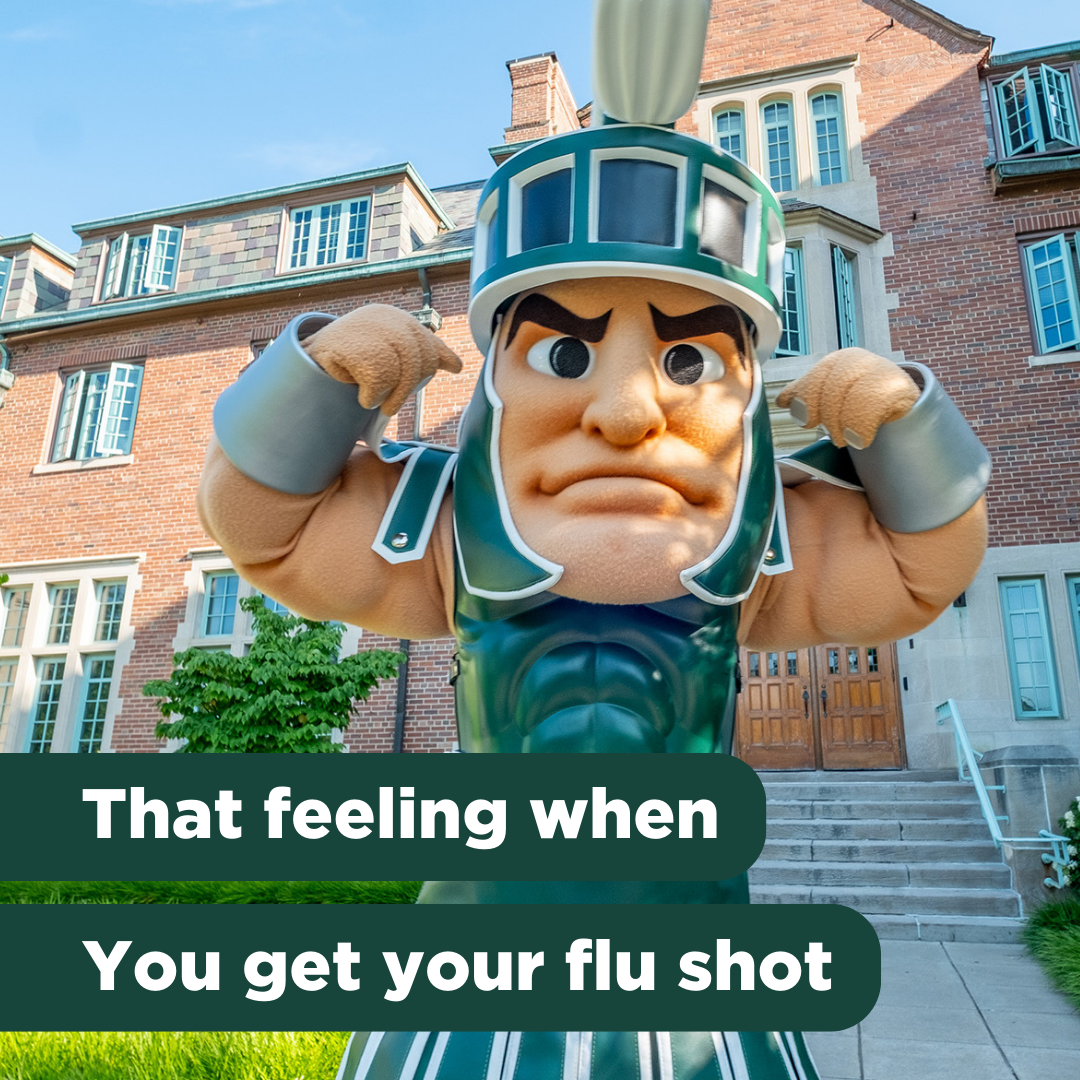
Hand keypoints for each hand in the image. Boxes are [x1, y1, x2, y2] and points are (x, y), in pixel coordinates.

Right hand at [304, 304, 462, 415]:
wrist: (312, 358)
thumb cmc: (354, 358)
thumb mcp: (389, 351)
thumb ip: (420, 354)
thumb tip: (458, 364)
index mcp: (396, 319)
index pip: (426, 340)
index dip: (440, 356)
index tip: (455, 367)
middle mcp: (387, 319)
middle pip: (418, 361)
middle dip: (408, 387)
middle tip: (391, 407)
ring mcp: (370, 330)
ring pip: (400, 373)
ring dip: (388, 395)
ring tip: (374, 400)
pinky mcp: (354, 347)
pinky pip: (378, 382)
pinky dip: (370, 396)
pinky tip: (358, 391)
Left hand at [775, 348, 919, 448]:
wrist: (900, 402)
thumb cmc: (857, 401)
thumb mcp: (829, 396)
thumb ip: (806, 396)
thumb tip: (780, 401)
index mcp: (837, 361)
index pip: (817, 377)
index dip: (807, 398)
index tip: (805, 421)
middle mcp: (859, 360)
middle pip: (834, 387)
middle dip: (828, 415)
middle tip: (831, 436)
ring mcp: (882, 370)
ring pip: (854, 396)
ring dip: (844, 423)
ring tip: (844, 439)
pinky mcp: (901, 387)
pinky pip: (876, 405)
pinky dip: (862, 426)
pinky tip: (860, 440)